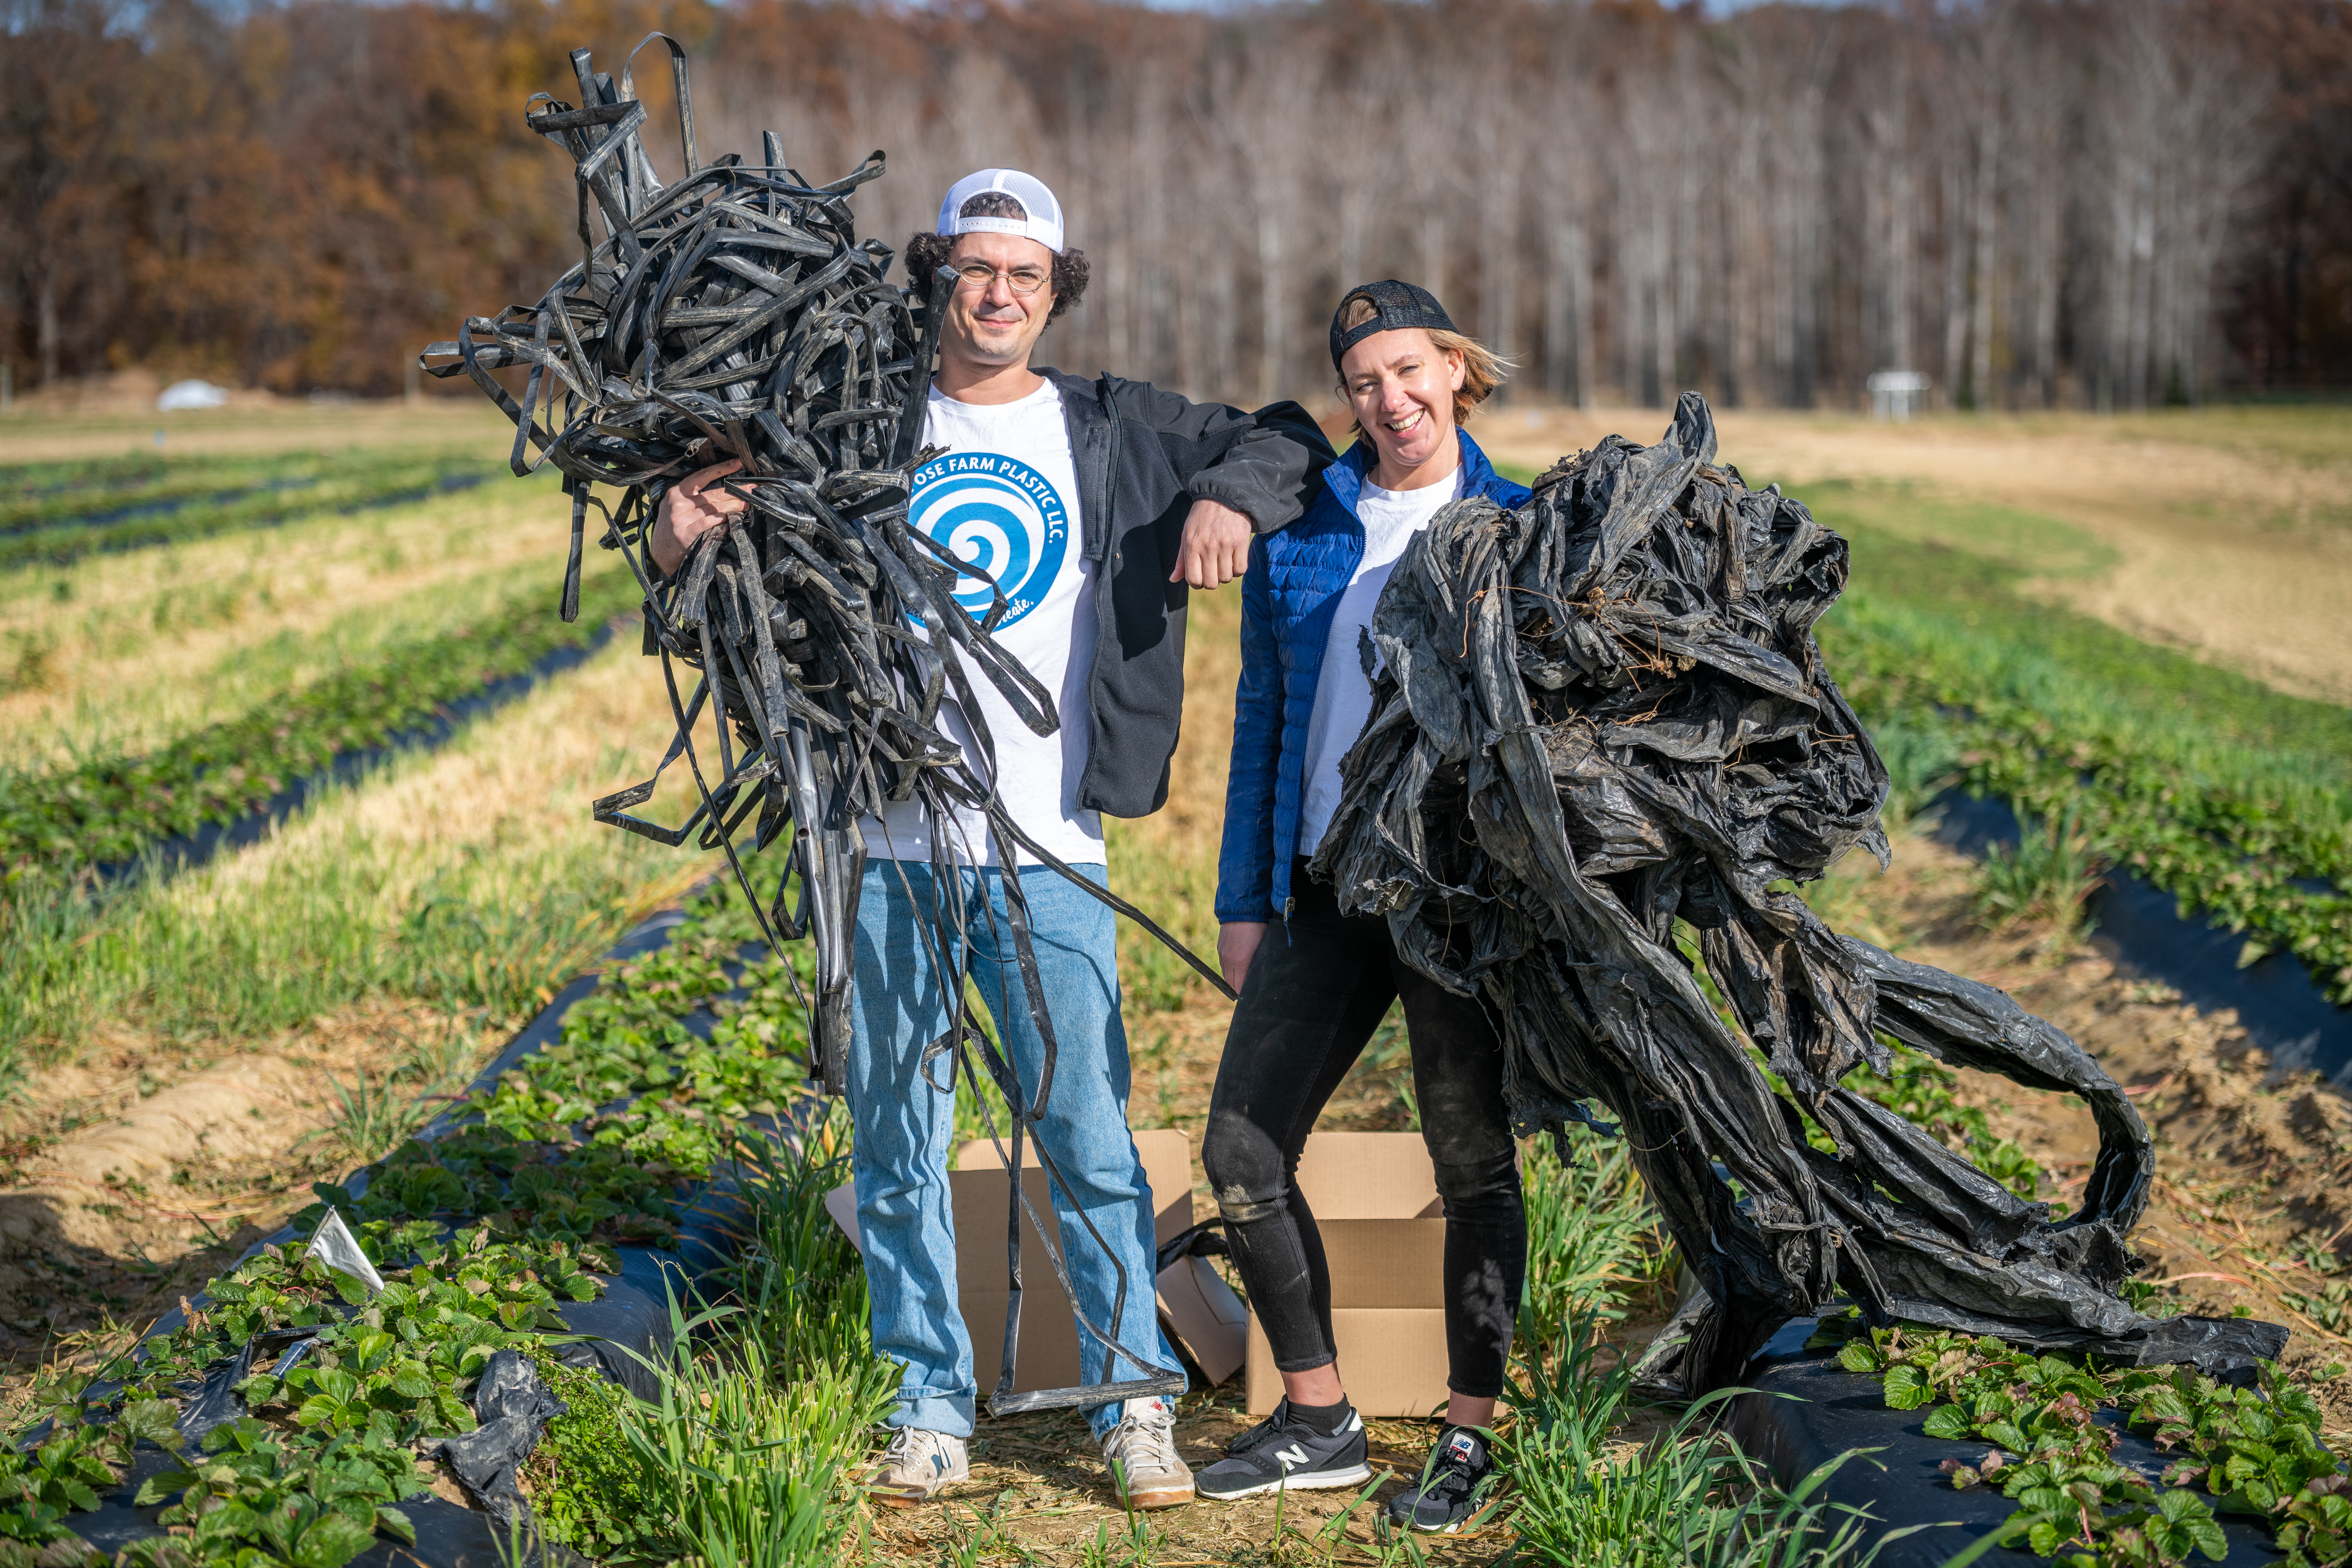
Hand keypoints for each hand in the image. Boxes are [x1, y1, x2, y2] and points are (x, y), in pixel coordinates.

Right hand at [650, 458, 746, 576]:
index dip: (720, 469)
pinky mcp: (685, 533)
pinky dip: (722, 519)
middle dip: (734, 491)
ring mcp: (680, 518)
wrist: (661, 552)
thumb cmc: (675, 527)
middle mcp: (678, 503)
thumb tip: (727, 492)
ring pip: (713, 508)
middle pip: (712, 493)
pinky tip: (732, 517)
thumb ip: (696, 498)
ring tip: (745, 505)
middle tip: (750, 490)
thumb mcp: (678, 507)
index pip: (701, 476)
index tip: (737, 464)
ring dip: (732, 506)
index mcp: (677, 492)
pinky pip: (708, 522)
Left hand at [1170, 497, 1253, 587]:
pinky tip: (1234, 560)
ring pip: (1226, 578)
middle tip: (1213, 571)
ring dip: (1225, 575)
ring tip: (1224, 563)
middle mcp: (1208, 546)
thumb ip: (1181, 559)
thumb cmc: (1202, 517)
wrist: (1223, 497)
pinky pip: (1241, 569)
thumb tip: (1173, 579)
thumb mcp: (1187, 534)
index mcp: (1192, 545)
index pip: (1193, 579)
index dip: (1197, 583)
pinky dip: (1238, 569)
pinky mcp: (1241, 542)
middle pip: (1211, 583)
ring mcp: (1225, 545)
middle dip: (1212, 581)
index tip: (1201, 578)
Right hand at [1218, 921, 1266, 993]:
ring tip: (1244, 983)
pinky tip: (1238, 969)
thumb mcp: (1263, 947)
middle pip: (1230, 985)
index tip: (1252, 998)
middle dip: (1238, 991)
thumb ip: (1258, 965)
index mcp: (1240, 961)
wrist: (1242, 907)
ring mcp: (1222, 954)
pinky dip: (1230, 971)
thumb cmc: (1259, 927)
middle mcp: (1228, 960)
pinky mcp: (1220, 948)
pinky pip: (1223, 966)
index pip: (1239, 987)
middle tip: (1248, 994)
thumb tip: (1258, 978)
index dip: (1245, 994)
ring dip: (1233, 981)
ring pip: (1226, 976)